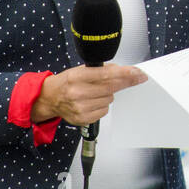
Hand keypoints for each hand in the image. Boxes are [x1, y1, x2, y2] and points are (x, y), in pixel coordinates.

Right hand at [31, 64, 147, 125]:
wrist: (50, 98)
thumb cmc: (66, 82)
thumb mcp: (80, 70)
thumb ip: (100, 70)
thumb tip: (121, 70)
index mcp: (76, 77)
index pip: (105, 75)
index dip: (124, 74)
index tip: (138, 73)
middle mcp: (77, 93)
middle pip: (111, 88)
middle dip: (126, 81)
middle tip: (136, 77)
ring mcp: (80, 108)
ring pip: (109, 99)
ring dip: (108, 94)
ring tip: (95, 92)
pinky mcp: (83, 119)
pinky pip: (104, 110)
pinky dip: (102, 105)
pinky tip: (92, 101)